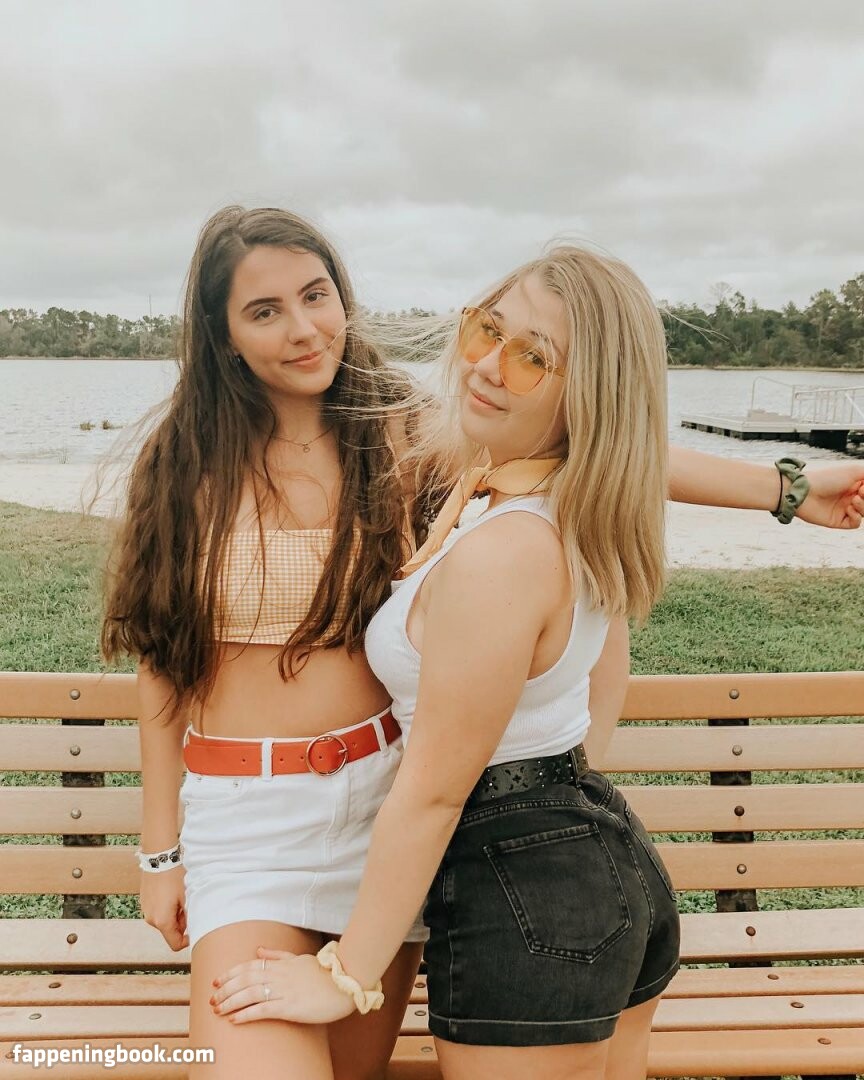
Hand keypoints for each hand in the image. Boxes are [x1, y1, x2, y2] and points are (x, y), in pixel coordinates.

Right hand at [139, 866, 188, 950]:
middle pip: (170, 932)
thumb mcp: (187, 897)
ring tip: (180, 897)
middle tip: (188, 906)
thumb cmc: (175, 877)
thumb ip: (190, 916)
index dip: (187, 940)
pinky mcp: (144, 902)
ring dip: (174, 915)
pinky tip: (171, 893)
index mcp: (162, 921)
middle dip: (181, 923)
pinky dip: (167, 908)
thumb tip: (194, 928)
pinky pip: (158, 912)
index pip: (175, 944)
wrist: (159, 858)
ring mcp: (146, 911)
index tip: (194, 928)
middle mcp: (151, 919)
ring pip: (164, 921)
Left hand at [211, 947, 355, 1025]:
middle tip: (211, 999)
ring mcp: (284, 991)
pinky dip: (246, 1014)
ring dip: (230, 1002)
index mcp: (281, 963)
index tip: (216, 980)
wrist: (347, 982)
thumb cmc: (325, 973)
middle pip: (245, 979)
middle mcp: (279, 975)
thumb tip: (258, 949)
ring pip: (249, 993)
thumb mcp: (299, 958)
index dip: (230, 973)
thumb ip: (278, 954)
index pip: (249, 965)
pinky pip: (263, 1010)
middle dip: (225, 989)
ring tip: (218, 1010)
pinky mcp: (290, 1007)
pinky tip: (235, 1020)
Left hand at [797, 463, 863, 528]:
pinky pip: (855, 524)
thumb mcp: (853, 471)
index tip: (863, 486)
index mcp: (853, 484)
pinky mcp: (837, 521)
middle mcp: (849, 496)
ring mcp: (843, 509)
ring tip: (854, 500)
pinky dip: (856, 517)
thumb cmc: (827, 478)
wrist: (803, 492)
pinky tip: (849, 509)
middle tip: (860, 492)